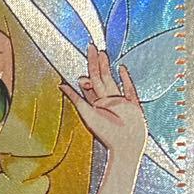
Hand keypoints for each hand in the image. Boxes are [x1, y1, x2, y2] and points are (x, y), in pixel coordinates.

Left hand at [59, 44, 146, 166]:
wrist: (125, 145)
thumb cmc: (106, 133)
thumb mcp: (87, 113)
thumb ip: (76, 98)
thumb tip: (61, 85)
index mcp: (95, 105)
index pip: (88, 85)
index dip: (85, 74)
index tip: (82, 61)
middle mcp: (106, 102)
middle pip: (99, 79)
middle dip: (95, 63)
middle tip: (92, 47)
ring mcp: (120, 103)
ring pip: (111, 81)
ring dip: (107, 67)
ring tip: (103, 53)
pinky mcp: (133, 105)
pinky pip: (129, 89)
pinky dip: (126, 79)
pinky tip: (122, 69)